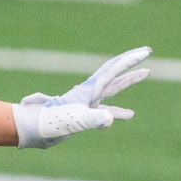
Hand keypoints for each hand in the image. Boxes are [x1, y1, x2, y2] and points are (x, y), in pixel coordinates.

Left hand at [13, 45, 151, 148]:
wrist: (33, 129)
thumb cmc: (50, 122)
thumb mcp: (75, 120)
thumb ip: (93, 118)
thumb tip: (110, 119)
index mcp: (89, 89)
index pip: (113, 70)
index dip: (130, 60)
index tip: (146, 52)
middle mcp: (91, 91)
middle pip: (115, 71)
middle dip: (131, 62)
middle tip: (147, 51)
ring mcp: (89, 102)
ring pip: (114, 88)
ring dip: (130, 80)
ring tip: (146, 73)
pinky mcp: (86, 115)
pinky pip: (107, 110)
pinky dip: (120, 110)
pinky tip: (130, 114)